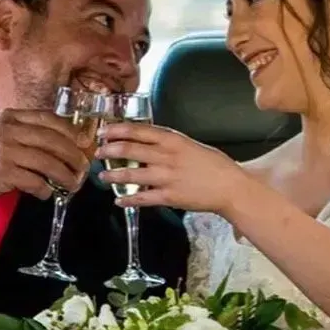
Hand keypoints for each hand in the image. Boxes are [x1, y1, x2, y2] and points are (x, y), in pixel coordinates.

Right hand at [0, 109, 92, 205]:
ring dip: (64, 176)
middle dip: (73, 155)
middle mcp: (8, 130)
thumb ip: (28, 132)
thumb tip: (66, 142)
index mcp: (11, 116)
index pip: (49, 118)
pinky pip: (34, 181)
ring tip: (72, 184)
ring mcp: (5, 151)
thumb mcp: (2, 133)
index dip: (71, 131)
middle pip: (53, 140)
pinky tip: (47, 193)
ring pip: (47, 162)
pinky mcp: (3, 173)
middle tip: (83, 167)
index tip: (84, 142)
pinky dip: (45, 189)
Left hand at [97, 122, 245, 215]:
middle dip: (110, 151)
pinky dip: (128, 198)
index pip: (138, 130)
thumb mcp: (191, 144)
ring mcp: (167, 177)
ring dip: (114, 174)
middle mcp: (167, 156)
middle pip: (130, 149)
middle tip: (98, 152)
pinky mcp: (169, 197)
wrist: (230, 186)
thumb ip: (170, 143)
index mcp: (173, 140)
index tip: (104, 131)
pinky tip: (119, 199)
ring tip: (103, 176)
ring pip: (132, 173)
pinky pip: (143, 198)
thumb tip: (149, 142)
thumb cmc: (214, 164)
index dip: (117, 130)